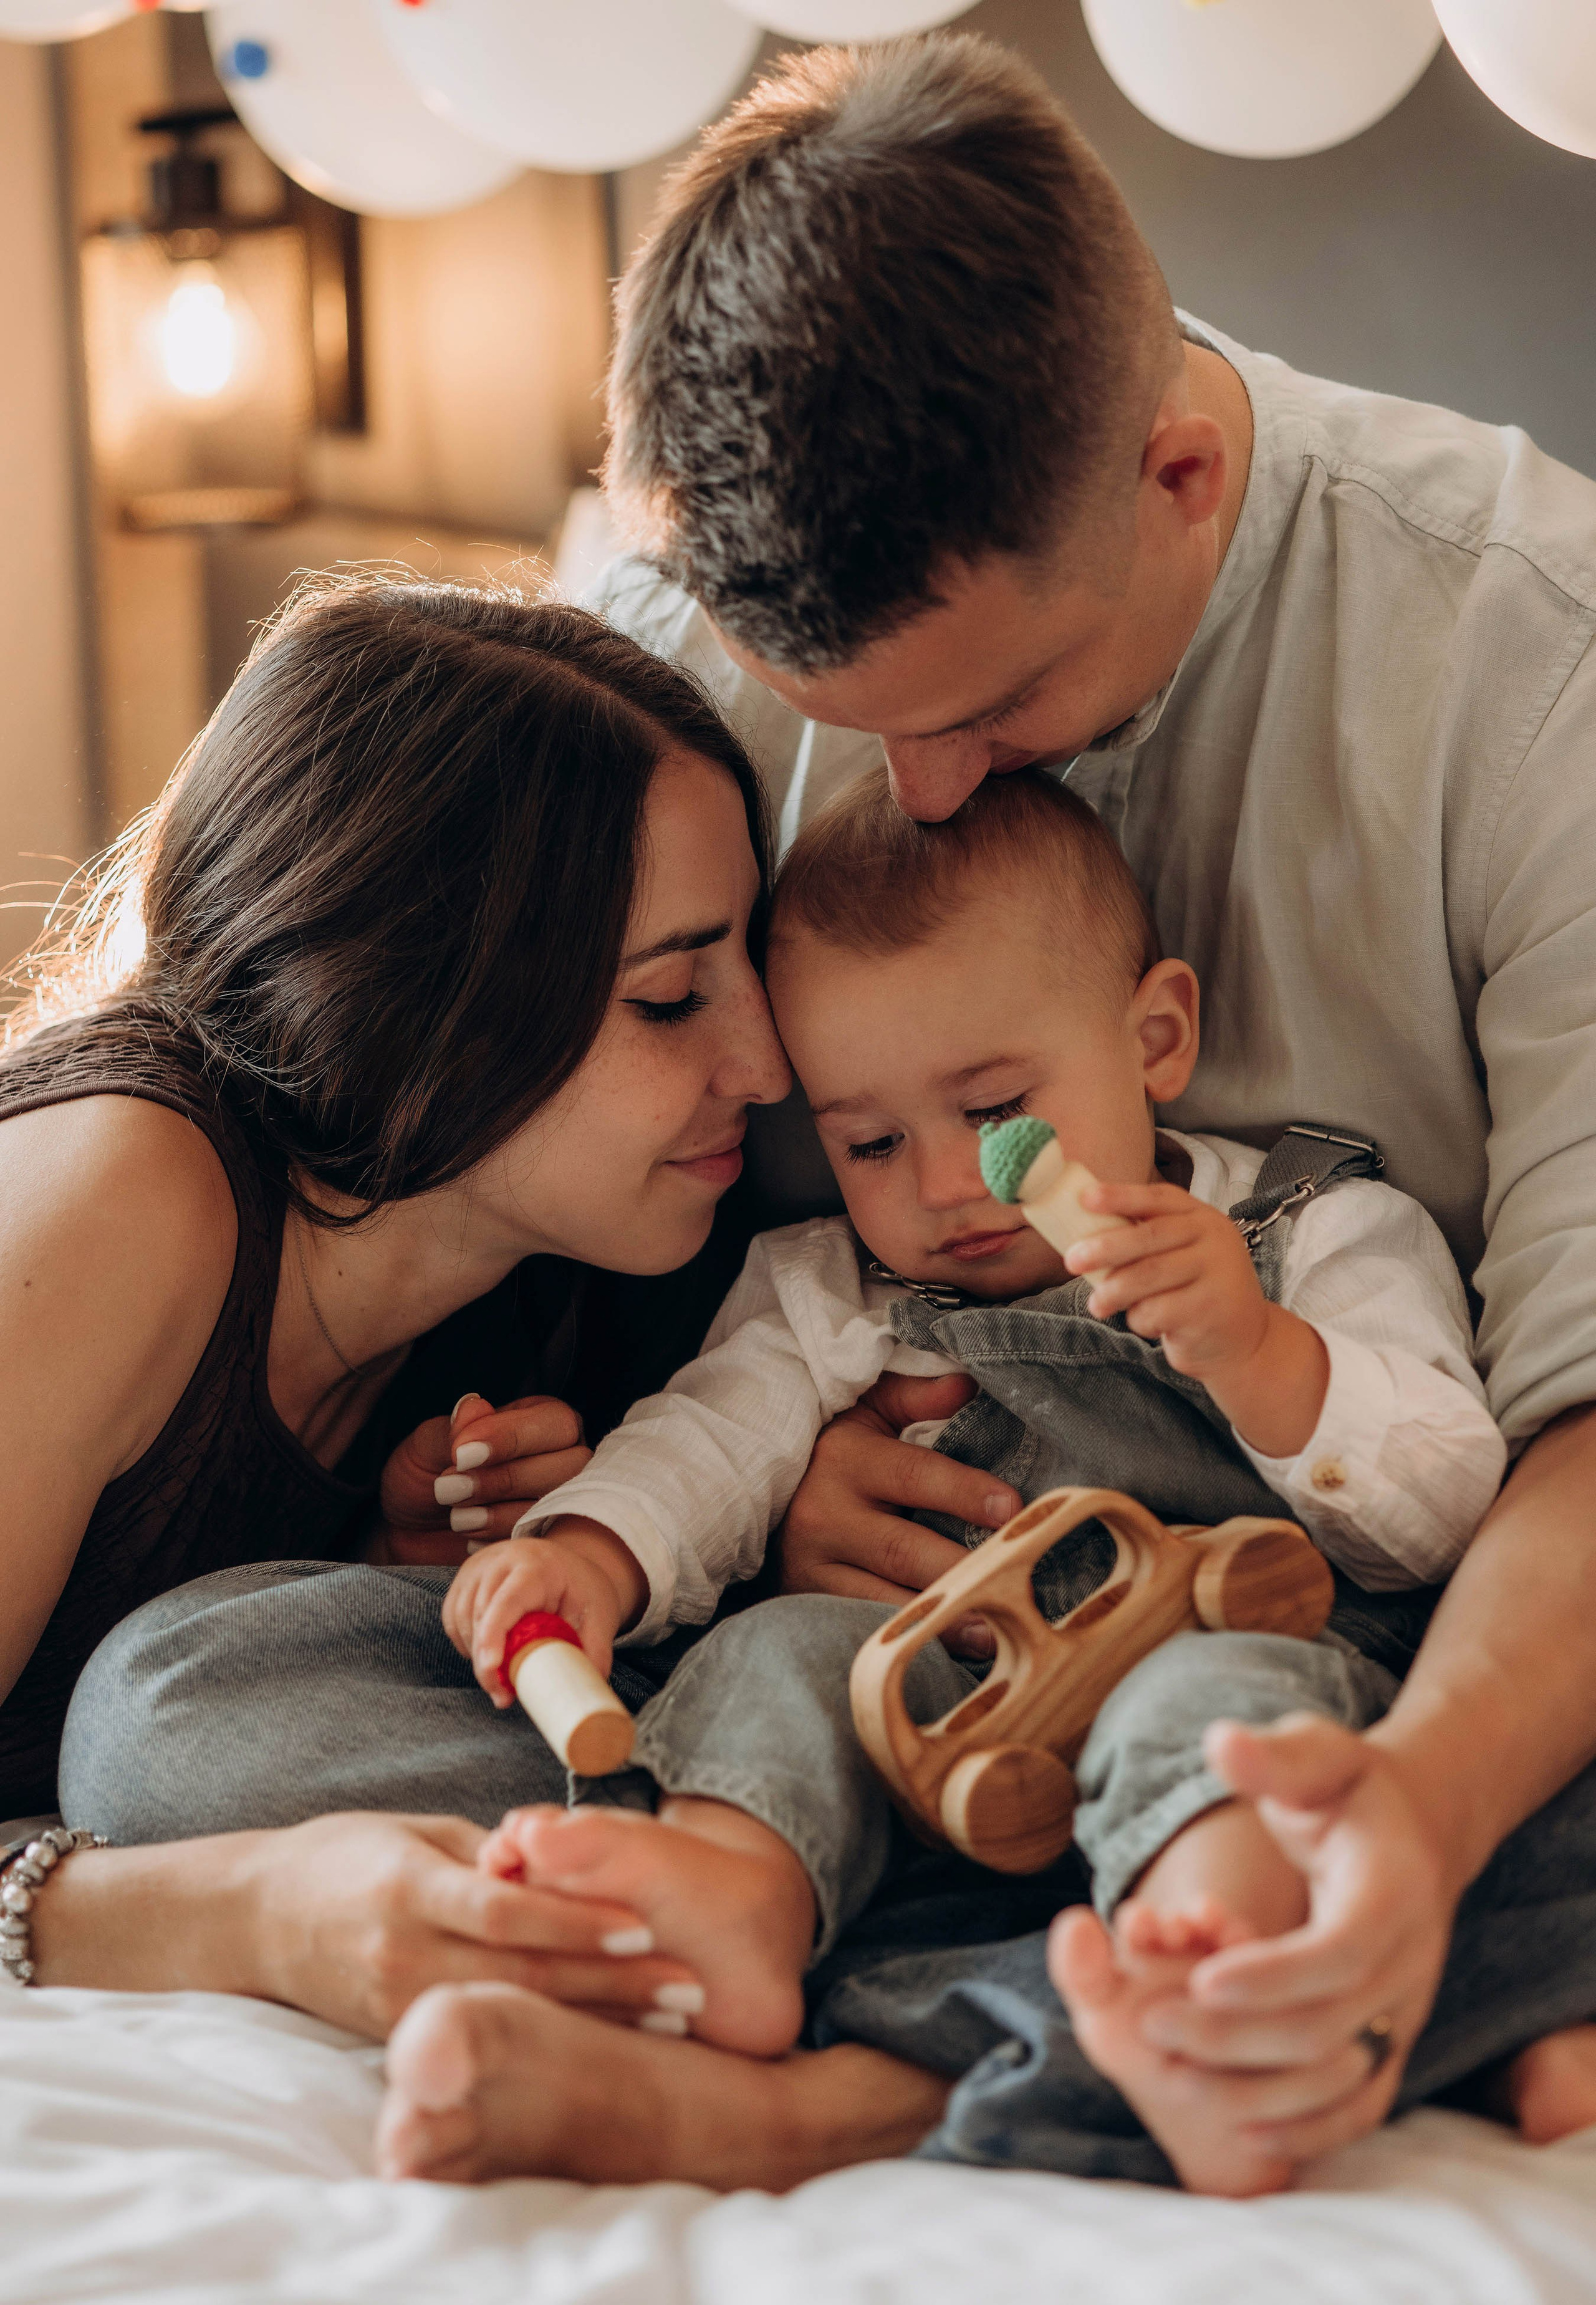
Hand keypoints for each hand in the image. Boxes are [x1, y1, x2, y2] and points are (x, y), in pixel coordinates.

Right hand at [241, 1811, 700, 2039]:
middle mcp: (405, 1953)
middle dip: (611, 1982)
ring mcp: (399, 2004)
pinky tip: (603, 2035)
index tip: (643, 1925)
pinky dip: (546, 2033)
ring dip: (595, 2018)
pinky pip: (483, 2033)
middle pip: (522, 1973)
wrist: (254, 1919)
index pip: (504, 1910)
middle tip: (689, 1985)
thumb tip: (557, 1858)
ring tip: (670, 2018)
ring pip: (512, 2014)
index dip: (574, 1921)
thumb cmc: (343, 1857)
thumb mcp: (413, 1831)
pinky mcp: (397, 2037)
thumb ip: (486, 1852)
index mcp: (410, 1887)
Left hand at [377, 1392, 592, 1564]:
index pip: (555, 1421)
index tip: (461, 1454)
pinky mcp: (543, 1538)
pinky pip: (543, 1541)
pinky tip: (470, 1538)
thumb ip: (452, 1429)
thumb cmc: (421, 1477)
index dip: (511, 1437)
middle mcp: (560, 1457)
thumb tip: (475, 1407)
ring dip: (501, 1512)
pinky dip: (502, 1539)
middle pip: (570, 1464)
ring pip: (558, 1503)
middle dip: (505, 1478)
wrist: (406, 1532)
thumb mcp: (425, 1447)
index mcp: (539, 1420)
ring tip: (456, 1517)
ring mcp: (556, 1501)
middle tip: (449, 1488)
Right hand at [442, 1520, 644, 1695]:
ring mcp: (478, 1567)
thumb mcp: (600, 1614)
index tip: (491, 1667)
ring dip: (476, 1654)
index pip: (508, 1599)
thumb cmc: (582, 1589)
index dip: (494, 1634)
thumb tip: (586, 1689)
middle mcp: (501, 1561)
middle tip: (503, 1694)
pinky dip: (466, 1642)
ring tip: (500, 1680)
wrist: (567, 1564)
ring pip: (462, 1617)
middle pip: (480, 1612)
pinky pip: (453, 1617)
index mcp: (536, 1566)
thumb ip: (594, 1651)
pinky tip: (487, 1655)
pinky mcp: (465, 1580)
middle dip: (486, 1660)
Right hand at [775, 1370, 1020, 1659]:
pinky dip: (904, 1639)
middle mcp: (824, 1516)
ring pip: (882, 1600)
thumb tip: (968, 1384)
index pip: (913, 1476)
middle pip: (903, 1548)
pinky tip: (945, 1647)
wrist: (743, 1492)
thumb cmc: (828, 1451)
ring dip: (939, 1618)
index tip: (1011, 1507)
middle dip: (960, 1567)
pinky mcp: (804, 1604)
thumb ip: (913, 1396)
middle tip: (1014, 1579)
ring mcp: (811, 1568)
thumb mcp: (863, 1414)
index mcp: (845, 1460)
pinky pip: (860, 1628)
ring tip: (994, 1631)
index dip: (963, 1491)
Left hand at [1068, 1184, 1328, 1457]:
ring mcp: (1217, 1273)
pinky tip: (1146, 1322)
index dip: (1120, 1196)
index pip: (1158, 1198)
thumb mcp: (1181, 1255)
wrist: (1244, 1340)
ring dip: (1113, 1292)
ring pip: (1148, 1276)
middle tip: (1071, 1261)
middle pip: (1149, 1237)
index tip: (1085, 1199)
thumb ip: (1145, 1240)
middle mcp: (1213, 1238)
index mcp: (1201, 1216)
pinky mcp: (1211, 1309)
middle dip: (1104, 1248)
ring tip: (1097, 1305)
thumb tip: (1082, 1233)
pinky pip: (1158, 1311)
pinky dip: (1140, 1319)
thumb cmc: (1195, 1291)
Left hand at [1128, 1714, 1453, 2161]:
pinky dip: (1309, 2127)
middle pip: (1327, 2026)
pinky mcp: (1391, 2039)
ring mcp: (1405, 2009)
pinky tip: (1241, 2127)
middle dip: (1235, 2035)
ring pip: (1338, 2077)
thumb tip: (1222, 1743)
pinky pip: (1359, 2103)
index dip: (1273, 1974)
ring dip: (1255, 2087)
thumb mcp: (1320, 1754)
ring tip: (1170, 2068)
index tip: (1200, 1977)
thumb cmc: (1351, 1789)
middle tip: (1150, 2022)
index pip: (1340, 1952)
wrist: (1415, 1831)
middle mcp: (1410, 1962)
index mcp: (1394, 1891)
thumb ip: (1276, 1756)